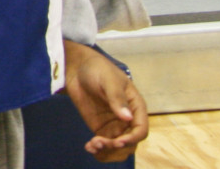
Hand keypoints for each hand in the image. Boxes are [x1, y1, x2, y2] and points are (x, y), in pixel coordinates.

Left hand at [65, 41, 147, 161]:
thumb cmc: (98, 69)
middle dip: (116, 147)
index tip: (117, 142)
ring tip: (92, 145)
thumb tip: (128, 118)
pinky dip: (99, 150)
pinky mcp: (101, 128)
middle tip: (98, 142)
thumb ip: (117, 98)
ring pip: (118, 148)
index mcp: (136, 107)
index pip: (141, 130)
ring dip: (107, 152)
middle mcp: (128, 120)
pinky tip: (89, 147)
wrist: (78, 67)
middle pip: (130, 143)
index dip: (132, 139)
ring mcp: (115, 125)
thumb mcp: (108, 80)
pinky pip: (105, 145)